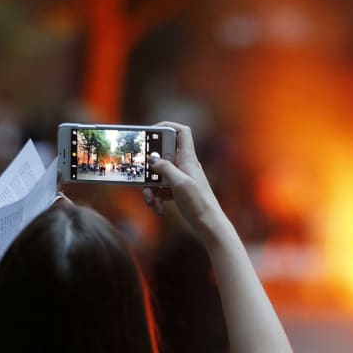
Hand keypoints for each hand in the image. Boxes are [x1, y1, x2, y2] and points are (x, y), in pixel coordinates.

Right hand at [143, 122, 224, 241]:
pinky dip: (157, 198)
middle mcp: (184, 166)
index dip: (167, 127)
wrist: (209, 225)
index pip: (182, 132)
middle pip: (162, 157)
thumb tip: (152, 158)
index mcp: (188, 159)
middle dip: (149, 168)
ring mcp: (180, 179)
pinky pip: (161, 190)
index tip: (151, 132)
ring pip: (158, 176)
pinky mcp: (177, 192)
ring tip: (151, 201)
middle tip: (142, 177)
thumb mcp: (179, 183)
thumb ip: (165, 168)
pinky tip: (159, 209)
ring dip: (151, 188)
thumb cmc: (199, 203)